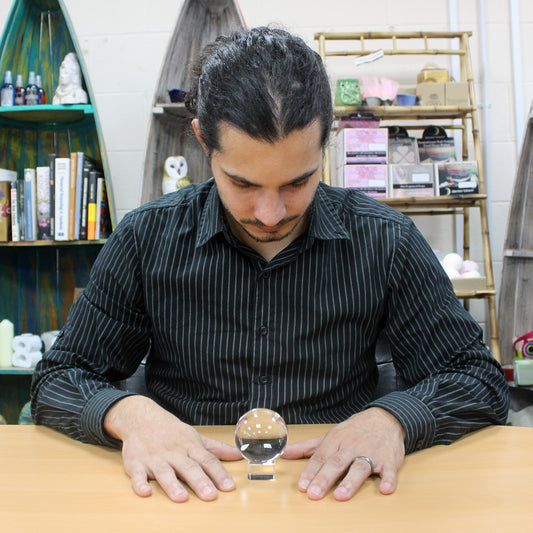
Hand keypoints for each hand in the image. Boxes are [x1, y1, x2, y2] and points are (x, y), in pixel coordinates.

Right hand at [104, 395, 241, 501]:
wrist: (141, 418)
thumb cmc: (171, 431)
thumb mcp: (195, 437)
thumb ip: (216, 449)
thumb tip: (239, 455)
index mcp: (190, 446)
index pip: (207, 460)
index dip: (219, 473)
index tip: (229, 486)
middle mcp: (174, 452)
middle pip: (188, 467)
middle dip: (200, 481)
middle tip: (210, 495)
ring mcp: (154, 458)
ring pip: (164, 472)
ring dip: (172, 485)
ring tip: (181, 497)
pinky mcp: (136, 463)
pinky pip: (137, 474)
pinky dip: (140, 483)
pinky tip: (144, 493)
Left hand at [282, 407, 404, 500]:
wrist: (385, 418)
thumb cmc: (354, 431)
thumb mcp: (329, 436)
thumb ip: (307, 447)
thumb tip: (285, 454)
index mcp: (336, 440)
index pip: (320, 458)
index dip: (310, 472)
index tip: (302, 486)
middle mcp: (352, 446)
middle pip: (336, 463)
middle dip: (325, 479)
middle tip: (314, 494)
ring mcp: (371, 452)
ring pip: (360, 467)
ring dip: (351, 481)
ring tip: (341, 495)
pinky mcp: (389, 459)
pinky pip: (389, 470)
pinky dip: (388, 479)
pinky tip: (385, 489)